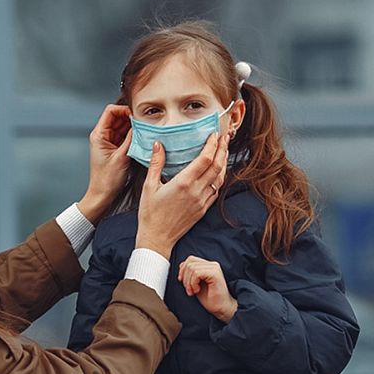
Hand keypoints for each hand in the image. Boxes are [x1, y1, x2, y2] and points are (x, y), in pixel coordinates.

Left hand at [78, 105, 133, 222]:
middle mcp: (103, 136)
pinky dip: (134, 136)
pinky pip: (126, 136)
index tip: (136, 116)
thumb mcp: (122, 157)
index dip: (124, 110)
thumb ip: (131, 139)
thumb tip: (140, 125)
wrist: (102, 195)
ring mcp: (109, 141)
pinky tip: (141, 140)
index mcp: (99, 135)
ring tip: (144, 133)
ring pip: (123, 126)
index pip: (111, 111)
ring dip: (134, 128)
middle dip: (131, 119)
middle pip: (118, 117)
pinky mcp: (116, 148)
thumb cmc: (107, 180)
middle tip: (144, 124)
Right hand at [135, 133, 228, 256]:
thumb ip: (156, 164)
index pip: (205, 159)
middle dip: (222, 149)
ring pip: (220, 178)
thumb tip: (157, 145)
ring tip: (224, 151)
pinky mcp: (203, 209)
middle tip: (225, 137)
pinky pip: (216, 190)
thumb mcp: (148, 186)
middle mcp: (196, 191)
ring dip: (224, 163)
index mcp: (183, 183)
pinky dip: (220, 178)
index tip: (214, 134)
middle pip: (217, 166)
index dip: (212, 145)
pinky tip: (218, 171)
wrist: (157, 239)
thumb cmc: (150, 214)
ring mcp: (202, 201)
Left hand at [179, 254, 237, 321]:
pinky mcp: (215, 274)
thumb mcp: (195, 283)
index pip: (190, 260)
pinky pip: (196, 273)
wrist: (221, 308)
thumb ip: (190, 273)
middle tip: (189, 290)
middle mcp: (212, 265)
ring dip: (189, 282)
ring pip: (192, 268)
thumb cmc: (209, 298)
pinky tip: (197, 290)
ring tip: (194, 291)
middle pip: (189, 263)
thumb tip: (181, 265)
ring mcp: (214, 268)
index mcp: (208, 266)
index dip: (183, 270)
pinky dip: (193, 283)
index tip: (183, 283)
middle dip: (185, 278)